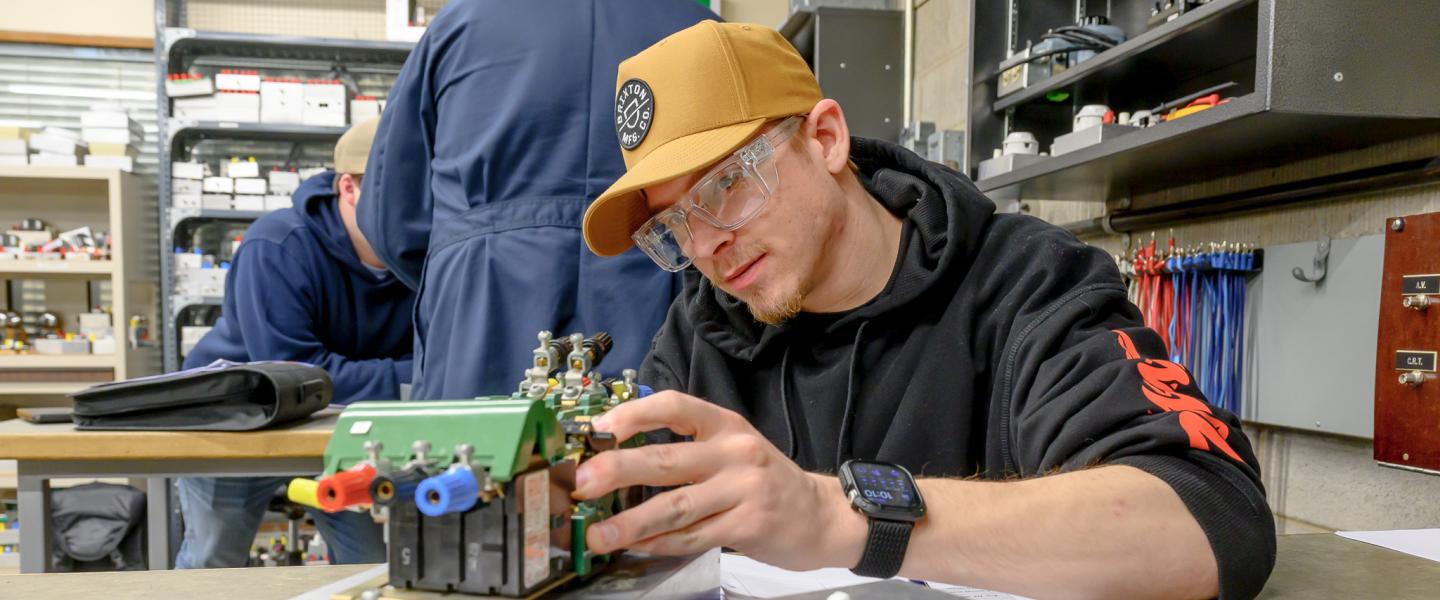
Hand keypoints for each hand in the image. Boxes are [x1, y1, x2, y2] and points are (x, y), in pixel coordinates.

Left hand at [571, 390, 865, 569]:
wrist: (819, 515)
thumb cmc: (761, 481)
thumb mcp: (731, 449)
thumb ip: (684, 449)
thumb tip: (615, 460)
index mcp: (724, 424)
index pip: (674, 406)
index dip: (632, 415)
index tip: (596, 431)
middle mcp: (735, 452)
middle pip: (666, 459)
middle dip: (617, 470)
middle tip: (580, 483)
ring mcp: (743, 490)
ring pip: (676, 506)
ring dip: (630, 522)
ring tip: (597, 534)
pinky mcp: (748, 526)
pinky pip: (693, 537)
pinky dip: (661, 544)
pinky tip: (638, 548)